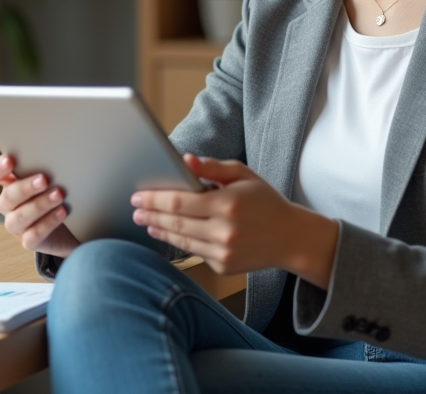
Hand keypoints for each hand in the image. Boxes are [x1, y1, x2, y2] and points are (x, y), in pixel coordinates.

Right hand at [0, 154, 80, 257]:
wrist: (71, 227)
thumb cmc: (57, 193)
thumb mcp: (52, 178)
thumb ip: (48, 167)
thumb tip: (60, 151)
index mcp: (10, 184)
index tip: (10, 160)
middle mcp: (9, 205)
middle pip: (9, 195)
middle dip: (26, 187)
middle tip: (44, 179)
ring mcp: (17, 225)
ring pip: (20, 216)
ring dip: (40, 205)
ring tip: (59, 195)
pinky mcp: (29, 241)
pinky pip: (33, 235)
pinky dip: (48, 223)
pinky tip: (62, 212)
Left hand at [131, 154, 338, 287]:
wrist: (290, 238)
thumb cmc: (266, 201)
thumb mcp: (244, 175)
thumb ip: (212, 168)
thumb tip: (185, 159)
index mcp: (228, 204)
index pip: (179, 202)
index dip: (154, 199)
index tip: (138, 195)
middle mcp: (224, 231)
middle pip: (175, 222)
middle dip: (151, 215)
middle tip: (135, 209)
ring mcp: (224, 252)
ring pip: (181, 241)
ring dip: (160, 230)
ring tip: (146, 221)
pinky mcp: (224, 266)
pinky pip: (195, 253)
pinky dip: (180, 242)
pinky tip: (169, 233)